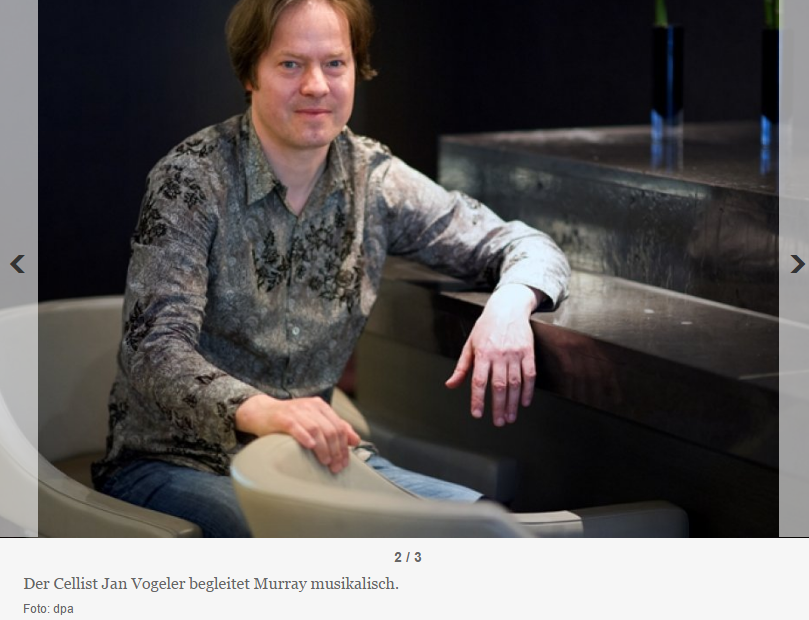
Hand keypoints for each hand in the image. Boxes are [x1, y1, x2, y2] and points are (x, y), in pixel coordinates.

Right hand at [235, 394, 359, 472]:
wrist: (262, 412)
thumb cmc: (290, 420)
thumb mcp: (315, 420)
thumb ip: (335, 428)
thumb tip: (356, 440)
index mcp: (321, 407)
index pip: (340, 427)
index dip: (344, 447)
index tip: (344, 463)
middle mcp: (311, 407)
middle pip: (330, 429)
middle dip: (336, 450)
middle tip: (335, 467)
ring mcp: (296, 411)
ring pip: (316, 429)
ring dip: (323, 447)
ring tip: (325, 462)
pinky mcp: (282, 417)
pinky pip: (296, 427)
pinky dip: (304, 436)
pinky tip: (310, 446)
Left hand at [445, 284, 542, 425]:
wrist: (507, 308)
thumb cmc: (486, 327)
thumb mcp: (470, 344)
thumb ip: (462, 367)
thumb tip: (450, 385)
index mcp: (482, 353)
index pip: (478, 381)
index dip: (477, 399)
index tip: (477, 414)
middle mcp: (499, 354)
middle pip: (498, 385)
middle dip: (498, 406)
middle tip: (498, 422)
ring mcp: (515, 353)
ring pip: (515, 383)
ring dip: (513, 403)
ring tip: (510, 417)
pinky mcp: (528, 352)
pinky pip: (529, 375)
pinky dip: (528, 390)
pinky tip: (524, 402)